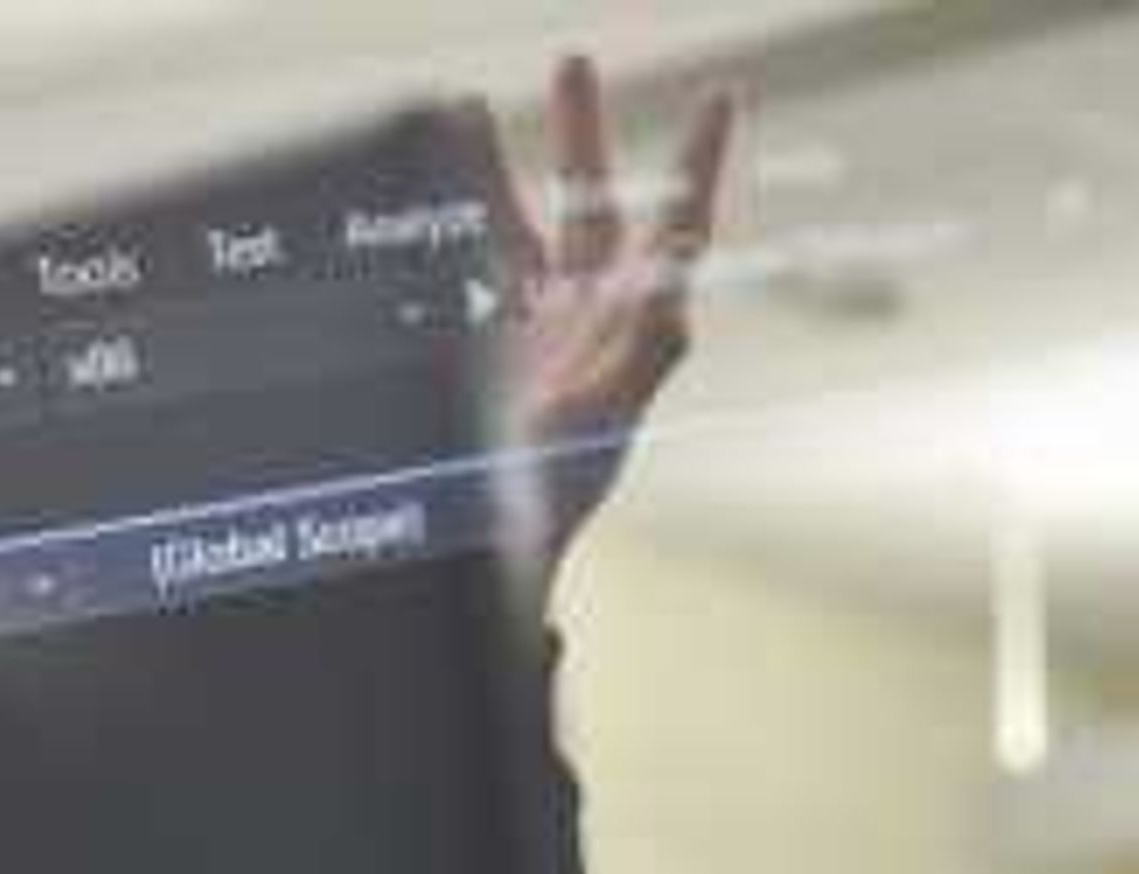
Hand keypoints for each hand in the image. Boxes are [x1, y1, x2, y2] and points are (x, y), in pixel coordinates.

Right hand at [472, 54, 736, 588]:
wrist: (496, 549)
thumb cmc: (555, 500)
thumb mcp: (604, 424)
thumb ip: (642, 361)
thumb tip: (678, 305)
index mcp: (628, 327)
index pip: (673, 227)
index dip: (696, 163)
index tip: (723, 97)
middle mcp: (585, 320)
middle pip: (588, 207)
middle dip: (579, 135)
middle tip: (574, 59)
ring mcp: (531, 333)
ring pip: (514, 228)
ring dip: (489, 168)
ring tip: (459, 107)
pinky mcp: (484, 353)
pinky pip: (467, 270)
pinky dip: (444, 226)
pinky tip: (415, 192)